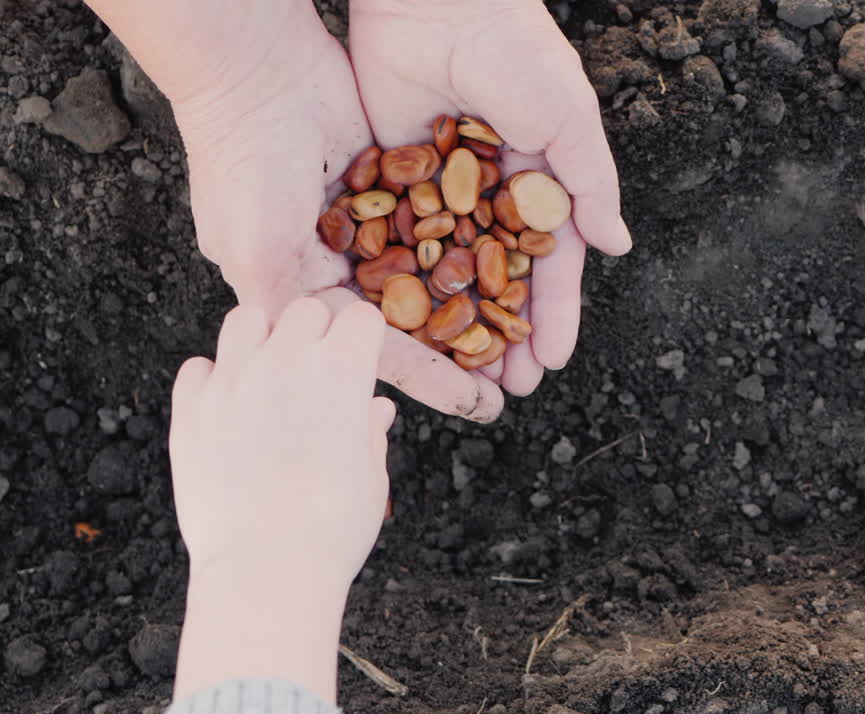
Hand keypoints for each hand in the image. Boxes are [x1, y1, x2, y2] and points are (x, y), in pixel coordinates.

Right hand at [86, 0, 503, 420]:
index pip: (375, 346)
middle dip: (463, 351)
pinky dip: (477, 245)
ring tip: (528, 338)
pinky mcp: (396, 182)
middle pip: (414, 318)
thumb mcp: (260, 256)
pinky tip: (520, 271)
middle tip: (517, 380)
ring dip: (479, 304)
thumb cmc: (245, 165)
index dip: (429, 377)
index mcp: (304, 288)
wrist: (260, 67)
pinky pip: (444, 222)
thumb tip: (330, 366)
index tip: (480, 404)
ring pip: (436, 273)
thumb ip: (294, 313)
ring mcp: (370, 222)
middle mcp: (340, 261)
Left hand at [167, 298, 390, 700]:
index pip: (360, 317)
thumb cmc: (332, 528)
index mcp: (342, 371)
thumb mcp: (370, 476)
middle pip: (305, 310)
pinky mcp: (190, 409)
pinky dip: (214, 380)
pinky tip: (230, 411)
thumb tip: (374, 410)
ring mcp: (232, 381)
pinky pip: (199, 368)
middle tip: (318, 374)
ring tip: (269, 379)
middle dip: (317, 333)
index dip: (364, 340)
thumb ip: (369, 430)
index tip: (362, 362)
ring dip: (263, 341)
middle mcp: (286, 361)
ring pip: (245, 321)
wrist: (266, 568)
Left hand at [348, 0, 632, 394]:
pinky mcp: (388, 179)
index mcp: (538, 180)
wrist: (435, 0)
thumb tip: (617, 246)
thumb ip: (591, 184)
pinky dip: (401, 286)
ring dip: (456, 326)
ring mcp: (438, 190)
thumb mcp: (569, 118)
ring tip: (461, 376)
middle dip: (506, 334)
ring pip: (448, 274)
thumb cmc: (515, 51)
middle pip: (499, 280)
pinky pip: (396, 243)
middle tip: (509, 388)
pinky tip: (404, 331)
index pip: (550, 263)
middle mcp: (489, 193)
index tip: (554, 361)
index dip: (554, 312)